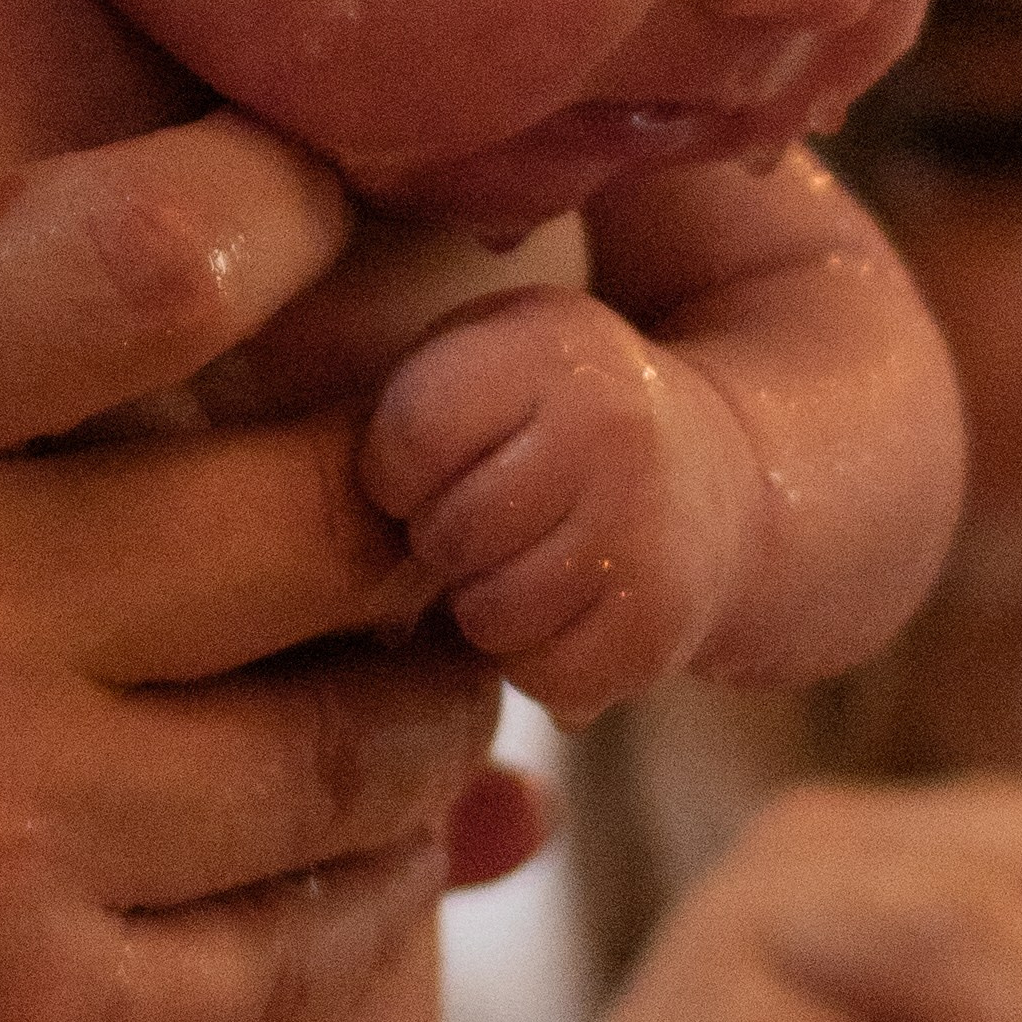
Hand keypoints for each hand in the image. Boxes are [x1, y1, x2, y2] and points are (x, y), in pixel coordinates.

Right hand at [0, 114, 531, 1021]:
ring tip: (449, 664)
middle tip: (481, 455)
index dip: (301, 220)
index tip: (354, 223)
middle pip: (332, 501)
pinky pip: (288, 966)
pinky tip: (381, 870)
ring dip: (432, 694)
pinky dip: (369, 904)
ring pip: (352, 742)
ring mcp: (6, 833)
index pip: (161, 253)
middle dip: (437, 469)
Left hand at [362, 285, 757, 724]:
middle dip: (442, 540)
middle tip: (490, 515)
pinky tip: (573, 608)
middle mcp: (610, 428)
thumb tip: (301, 467)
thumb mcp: (485, 350)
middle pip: (442, 536)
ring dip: (488, 606)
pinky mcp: (659, 629)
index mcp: (547, 343)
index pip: (409, 436)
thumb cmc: (552, 421)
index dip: (397, 468)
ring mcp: (646, 533)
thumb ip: (401, 386)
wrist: (721, 486)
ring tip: (532, 558)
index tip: (432, 462)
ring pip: (487, 616)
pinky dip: (542, 661)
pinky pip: (542, 678)